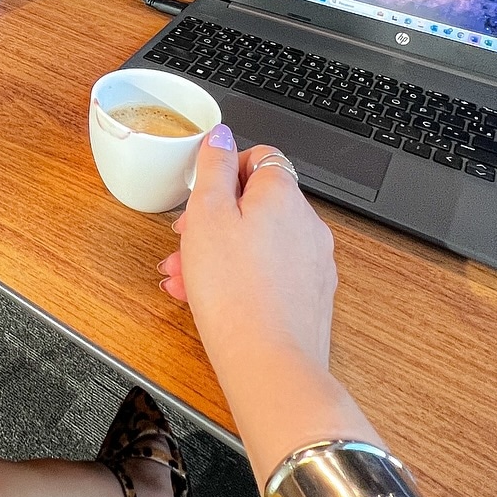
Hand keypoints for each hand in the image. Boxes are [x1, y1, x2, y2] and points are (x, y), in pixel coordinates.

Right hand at [158, 123, 336, 378]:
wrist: (268, 361)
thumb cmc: (234, 291)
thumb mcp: (207, 215)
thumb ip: (213, 168)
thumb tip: (221, 135)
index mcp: (284, 195)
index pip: (261, 158)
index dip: (225, 170)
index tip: (202, 193)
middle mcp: (307, 225)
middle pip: (256, 206)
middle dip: (213, 221)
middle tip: (184, 241)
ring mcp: (313, 264)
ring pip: (258, 243)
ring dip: (218, 254)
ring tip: (183, 278)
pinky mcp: (310, 298)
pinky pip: (270, 275)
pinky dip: (240, 279)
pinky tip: (206, 301)